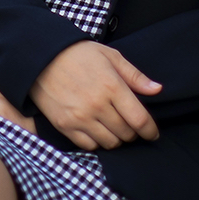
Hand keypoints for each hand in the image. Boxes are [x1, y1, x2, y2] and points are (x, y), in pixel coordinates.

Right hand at [30, 41, 161, 149]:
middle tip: (129, 124)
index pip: (139, 120)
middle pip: (126, 133)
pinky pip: (89, 146)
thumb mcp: (110, 56)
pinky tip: (97, 130)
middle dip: (133, 132)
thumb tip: (157, 90)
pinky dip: (97, 142)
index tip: (152, 133)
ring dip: (116, 138)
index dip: (150, 130)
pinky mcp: (64, 125)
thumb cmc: (78, 54)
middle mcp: (97, 105)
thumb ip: (135, 76)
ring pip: (110, 143)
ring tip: (114, 127)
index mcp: (111, 86)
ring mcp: (79, 117)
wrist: (41, 57)